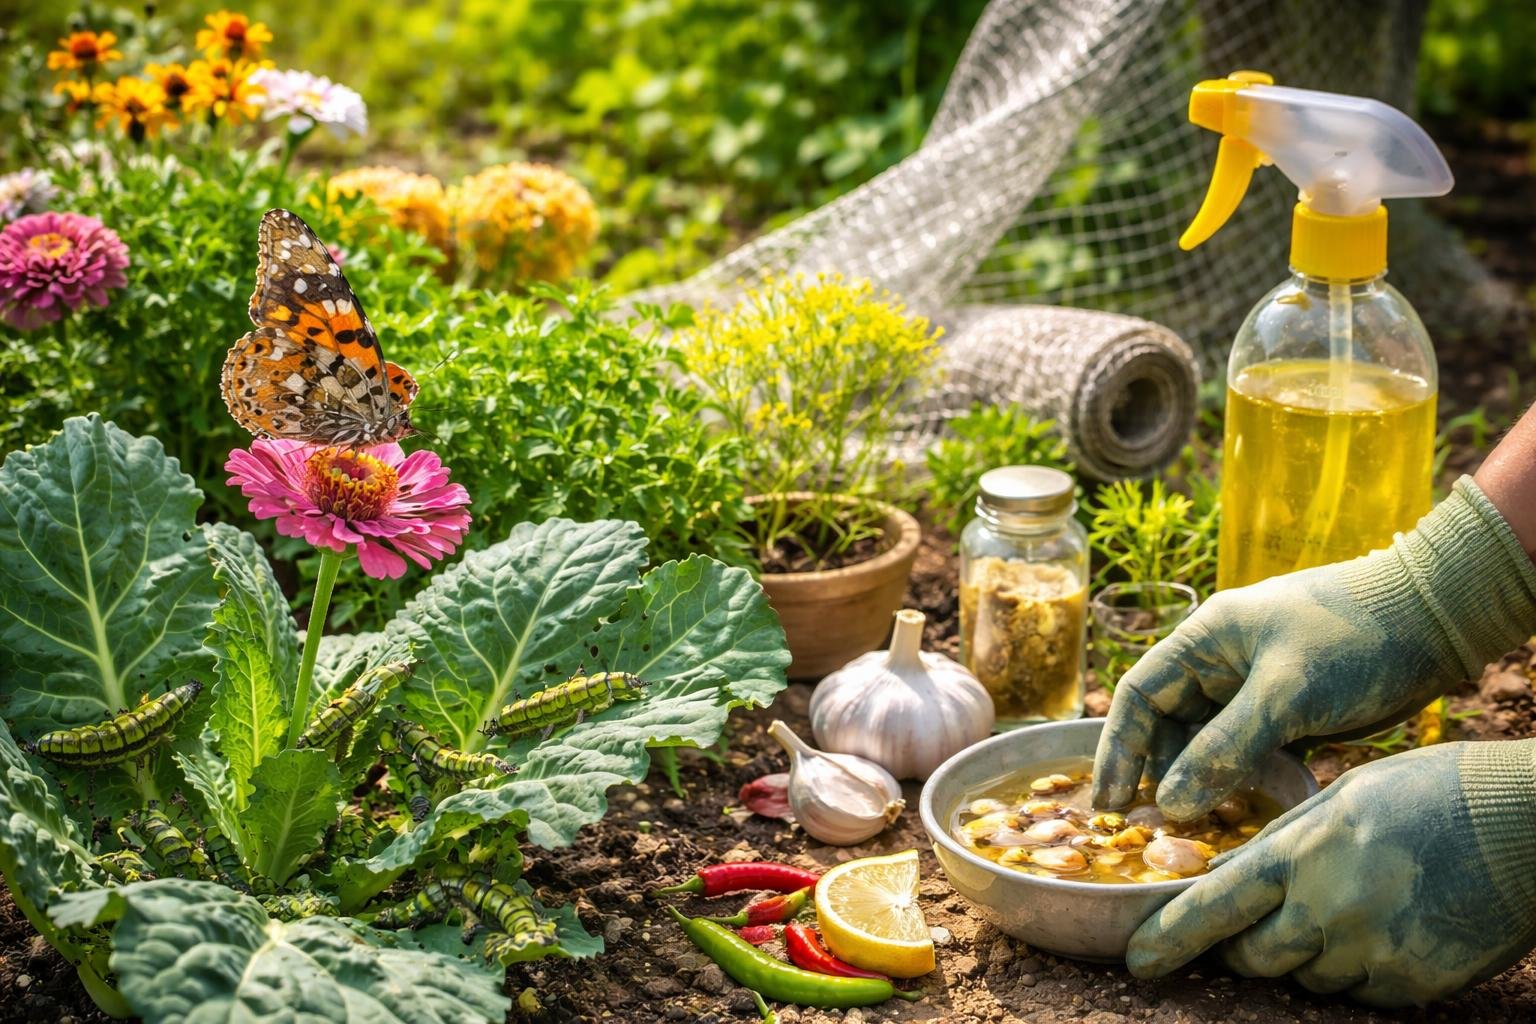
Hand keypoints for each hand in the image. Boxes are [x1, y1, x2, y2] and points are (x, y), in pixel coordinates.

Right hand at [1092, 477, 1535, 819]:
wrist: (1434, 619)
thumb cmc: (1351, 639)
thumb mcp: (1285, 694)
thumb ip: (1224, 748)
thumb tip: (1170, 804)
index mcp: (1203, 640)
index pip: (1138, 697)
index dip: (1117, 751)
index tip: (1109, 804)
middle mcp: (1219, 664)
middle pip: (1169, 727)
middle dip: (1162, 777)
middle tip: (1155, 830)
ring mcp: (1254, 689)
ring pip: (1211, 746)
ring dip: (1210, 785)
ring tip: (1207, 829)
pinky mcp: (1289, 713)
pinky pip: (1252, 755)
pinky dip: (1253, 783)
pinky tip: (1263, 809)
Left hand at [1126, 741, 1535, 1006]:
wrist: (1526, 824)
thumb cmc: (1433, 793)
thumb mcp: (1341, 798)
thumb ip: (1284, 841)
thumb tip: (1234, 877)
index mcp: (1302, 853)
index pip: (1214, 908)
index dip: (1170, 939)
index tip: (1139, 961)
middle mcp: (1328, 910)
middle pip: (1252, 957)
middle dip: (1241, 949)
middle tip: (1249, 930)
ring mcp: (1372, 953)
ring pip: (1307, 977)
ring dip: (1307, 954)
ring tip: (1352, 905)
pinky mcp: (1413, 984)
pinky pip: (1361, 991)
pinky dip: (1361, 968)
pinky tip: (1391, 926)